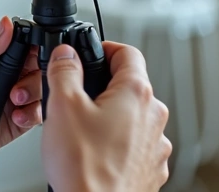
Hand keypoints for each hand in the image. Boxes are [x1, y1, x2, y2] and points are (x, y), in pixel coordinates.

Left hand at [0, 17, 41, 183]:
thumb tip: (4, 24)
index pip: (27, 45)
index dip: (36, 48)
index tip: (34, 57)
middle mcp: (9, 77)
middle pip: (40, 68)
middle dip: (34, 78)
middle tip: (16, 88)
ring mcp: (16, 98)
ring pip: (43, 91)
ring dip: (32, 97)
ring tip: (14, 102)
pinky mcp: (20, 120)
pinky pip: (38, 115)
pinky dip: (31, 116)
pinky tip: (15, 117)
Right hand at [42, 42, 170, 191]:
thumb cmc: (84, 168)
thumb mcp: (62, 107)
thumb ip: (64, 71)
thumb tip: (66, 54)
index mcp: (137, 94)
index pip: (128, 53)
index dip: (105, 48)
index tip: (92, 53)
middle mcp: (154, 117)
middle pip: (129, 87)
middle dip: (103, 89)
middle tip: (77, 100)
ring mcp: (156, 146)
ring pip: (132, 119)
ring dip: (111, 119)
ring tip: (84, 134)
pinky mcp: (152, 169)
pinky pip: (135, 146)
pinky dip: (119, 145)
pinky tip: (97, 155)